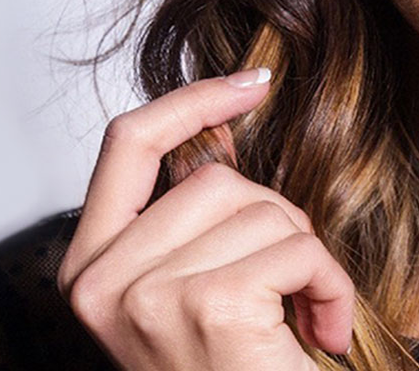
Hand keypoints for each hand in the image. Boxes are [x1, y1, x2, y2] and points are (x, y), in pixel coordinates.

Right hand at [58, 71, 356, 369]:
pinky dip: (330, 286)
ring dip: (308, 260)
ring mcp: (148, 296)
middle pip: (215, 179)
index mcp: (88, 271)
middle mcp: (101, 284)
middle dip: (276, 222)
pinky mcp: (207, 305)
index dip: (190, 100)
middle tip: (291, 290)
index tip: (251, 84)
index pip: (127, 144)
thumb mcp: (192, 295)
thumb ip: (192, 224)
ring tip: (304, 320)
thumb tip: (223, 137)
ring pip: (262, 210)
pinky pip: (298, 248)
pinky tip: (323, 335)